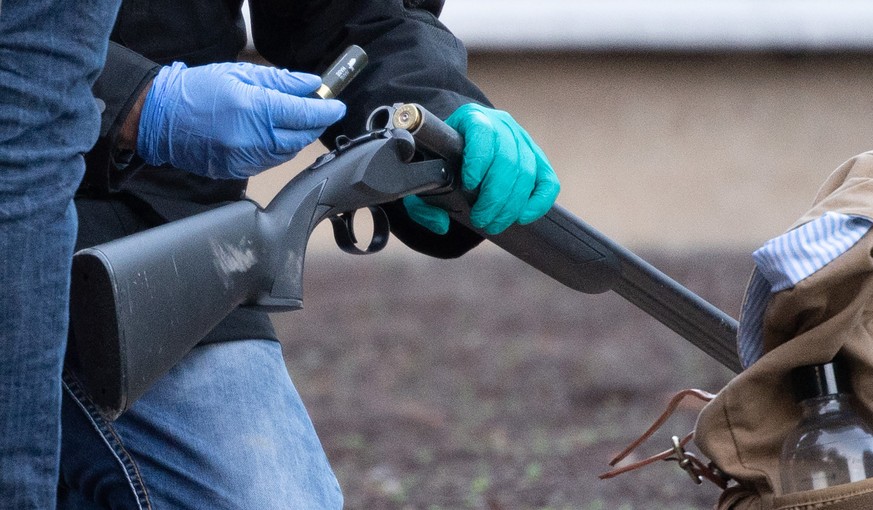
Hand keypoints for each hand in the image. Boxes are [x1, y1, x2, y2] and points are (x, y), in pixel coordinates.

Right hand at [136, 61, 345, 178]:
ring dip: (297, 137)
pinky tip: (273, 135)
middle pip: (301, 136)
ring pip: (288, 152)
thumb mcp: (239, 74)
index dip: (326, 110)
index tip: (336, 104)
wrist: (159, 118)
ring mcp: (245, 159)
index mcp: (254, 109)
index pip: (305, 115)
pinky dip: (279, 149)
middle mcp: (252, 139)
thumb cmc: (195, 91)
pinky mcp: (238, 171)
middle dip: (314, 123)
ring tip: (292, 119)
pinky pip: (271, 162)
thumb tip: (311, 86)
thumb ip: (280, 82)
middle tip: (316, 108)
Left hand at [403, 103, 559, 234]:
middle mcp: (501, 124)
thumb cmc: (441, 159)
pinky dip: (539, 202)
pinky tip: (522, 217)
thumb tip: (441, 224)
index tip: (468, 185)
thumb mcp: (424, 175)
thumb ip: (421, 202)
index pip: (482, 134)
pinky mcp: (537, 158)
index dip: (478, 161)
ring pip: (527, 172)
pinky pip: (548, 180)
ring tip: (494, 224)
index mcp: (471, 119)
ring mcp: (522, 140)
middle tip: (480, 220)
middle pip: (507, 159)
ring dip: (511, 205)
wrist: (459, 141)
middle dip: (494, 197)